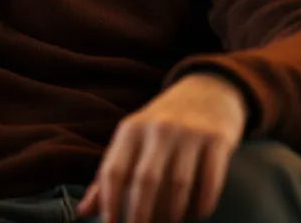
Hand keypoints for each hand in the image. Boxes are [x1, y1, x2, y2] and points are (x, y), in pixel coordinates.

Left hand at [77, 73, 247, 222]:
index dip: (109, 202)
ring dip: (172, 214)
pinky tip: (197, 214)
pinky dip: (202, 205)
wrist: (208, 90)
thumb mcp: (133, 138)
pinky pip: (209, 182)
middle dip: (141, 216)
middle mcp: (158, 128)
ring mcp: (189, 133)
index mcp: (131, 129)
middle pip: (145, 181)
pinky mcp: (217, 139)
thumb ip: (110, 174)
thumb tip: (83, 211)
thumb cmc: (163, 123)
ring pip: (178, 186)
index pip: (113, 170)